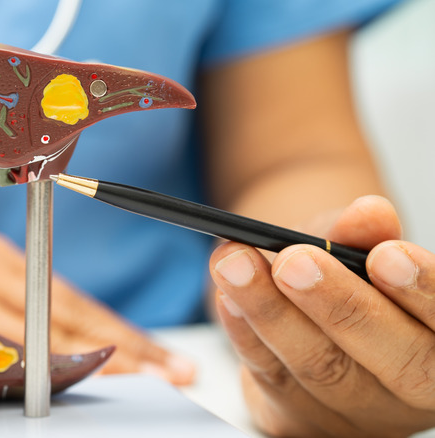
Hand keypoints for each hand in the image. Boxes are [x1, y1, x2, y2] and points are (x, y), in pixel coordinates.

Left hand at [210, 196, 434, 436]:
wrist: (305, 322)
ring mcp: (357, 412)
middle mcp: (412, 388)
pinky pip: (272, 377)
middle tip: (293, 261)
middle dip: (339, 305)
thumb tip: (369, 213)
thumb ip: (362, 234)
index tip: (384, 254)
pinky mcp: (302, 420)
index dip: (422, 290)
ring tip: (236, 263)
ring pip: (320, 367)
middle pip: (393, 359)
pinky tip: (228, 298)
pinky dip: (244, 331)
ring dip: (271, 311)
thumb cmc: (345, 281)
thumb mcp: (355, 249)